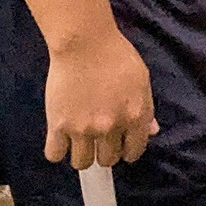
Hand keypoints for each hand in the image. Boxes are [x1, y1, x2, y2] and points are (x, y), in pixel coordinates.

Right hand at [44, 29, 159, 168]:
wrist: (84, 42)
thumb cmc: (116, 55)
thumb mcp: (142, 80)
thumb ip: (146, 109)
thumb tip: (151, 131)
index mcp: (135, 117)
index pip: (134, 152)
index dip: (127, 150)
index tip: (120, 145)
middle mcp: (110, 128)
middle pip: (107, 160)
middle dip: (105, 151)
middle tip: (99, 138)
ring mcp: (83, 129)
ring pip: (82, 163)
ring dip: (82, 154)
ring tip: (80, 140)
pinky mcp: (58, 124)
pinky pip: (54, 154)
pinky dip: (57, 150)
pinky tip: (60, 139)